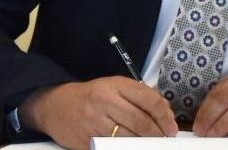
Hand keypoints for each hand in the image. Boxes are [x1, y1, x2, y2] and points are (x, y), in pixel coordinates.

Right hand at [20, 77, 177, 149]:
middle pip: (141, 123)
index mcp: (114, 85)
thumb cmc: (90, 97)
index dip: (165, 116)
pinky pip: (113, 149)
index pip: (149, 100)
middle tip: (164, 140)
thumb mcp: (113, 87)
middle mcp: (105, 101)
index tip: (171, 127)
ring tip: (149, 145)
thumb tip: (165, 113)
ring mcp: (95, 122)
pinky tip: (130, 148)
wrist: (55, 106)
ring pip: (129, 139)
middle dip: (158, 135)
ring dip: (144, 145)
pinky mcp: (87, 140)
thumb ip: (138, 96)